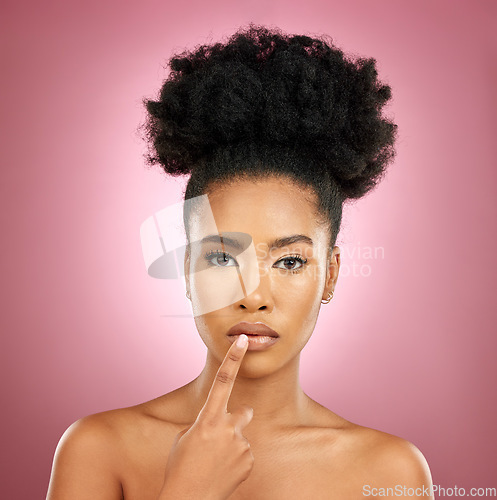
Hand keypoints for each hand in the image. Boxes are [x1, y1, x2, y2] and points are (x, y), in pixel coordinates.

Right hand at [158, 334, 253, 499]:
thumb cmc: (180, 467)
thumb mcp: (186, 438)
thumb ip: (206, 424)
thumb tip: (221, 423)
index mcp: (208, 419)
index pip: (223, 380)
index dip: (234, 358)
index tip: (243, 340)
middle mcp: (228, 428)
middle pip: (245, 411)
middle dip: (239, 418)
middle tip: (225, 433)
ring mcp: (241, 445)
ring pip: (241, 437)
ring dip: (233, 445)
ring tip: (216, 463)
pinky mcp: (249, 460)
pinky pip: (245, 454)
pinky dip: (236, 460)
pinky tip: (223, 471)